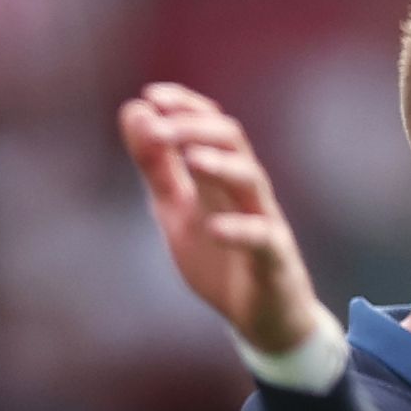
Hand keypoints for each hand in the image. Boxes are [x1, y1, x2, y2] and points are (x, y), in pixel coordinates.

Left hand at [120, 81, 334, 358]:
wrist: (261, 316)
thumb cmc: (220, 256)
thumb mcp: (176, 209)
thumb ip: (157, 166)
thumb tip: (136, 112)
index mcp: (220, 178)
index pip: (210, 126)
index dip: (185, 107)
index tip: (151, 94)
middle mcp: (245, 192)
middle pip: (233, 142)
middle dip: (196, 128)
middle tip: (160, 124)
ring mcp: (264, 222)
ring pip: (252, 180)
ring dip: (221, 165)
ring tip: (191, 156)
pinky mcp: (274, 259)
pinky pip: (263, 238)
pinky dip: (239, 230)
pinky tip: (214, 227)